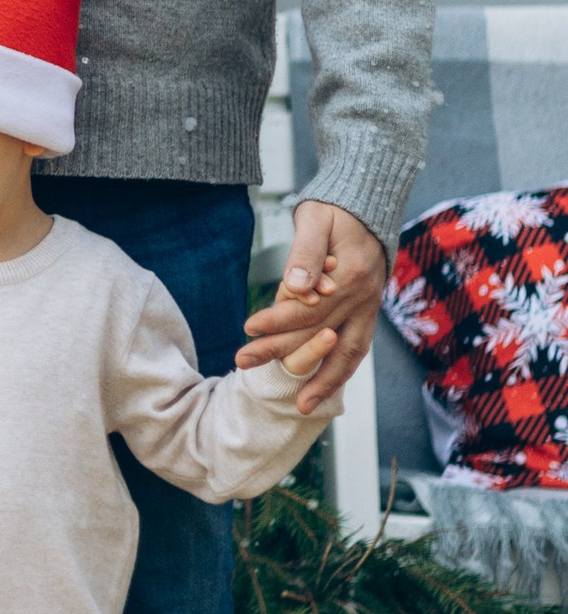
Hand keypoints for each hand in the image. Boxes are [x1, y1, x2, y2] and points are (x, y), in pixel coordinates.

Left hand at [241, 203, 384, 420]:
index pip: (309, 306)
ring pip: (350, 353)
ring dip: (326, 382)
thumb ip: (306, 252)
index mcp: (350, 275)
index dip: (278, 319)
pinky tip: (323, 389)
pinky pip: (357, 349)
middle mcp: (363, 298)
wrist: (369, 207)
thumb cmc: (336, 210)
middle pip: (320, 333)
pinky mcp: (369, 314)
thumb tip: (295, 286)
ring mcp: (370, 308)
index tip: (248, 328)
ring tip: (302, 406)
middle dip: (281, 351)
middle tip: (243, 361)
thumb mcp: (317, 218)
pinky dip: (342, 371)